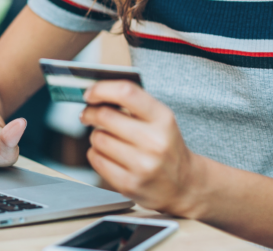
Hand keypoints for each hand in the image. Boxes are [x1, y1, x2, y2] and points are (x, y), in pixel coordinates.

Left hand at [80, 81, 202, 216]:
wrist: (184, 185)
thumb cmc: (165, 145)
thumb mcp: (160, 119)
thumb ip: (133, 103)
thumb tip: (96, 91)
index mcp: (163, 119)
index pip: (127, 93)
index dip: (102, 89)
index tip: (89, 93)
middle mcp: (155, 142)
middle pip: (105, 116)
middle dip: (90, 112)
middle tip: (88, 114)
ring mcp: (142, 165)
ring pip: (98, 138)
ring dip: (96, 136)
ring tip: (107, 138)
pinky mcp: (130, 184)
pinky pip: (96, 159)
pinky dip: (95, 153)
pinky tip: (107, 154)